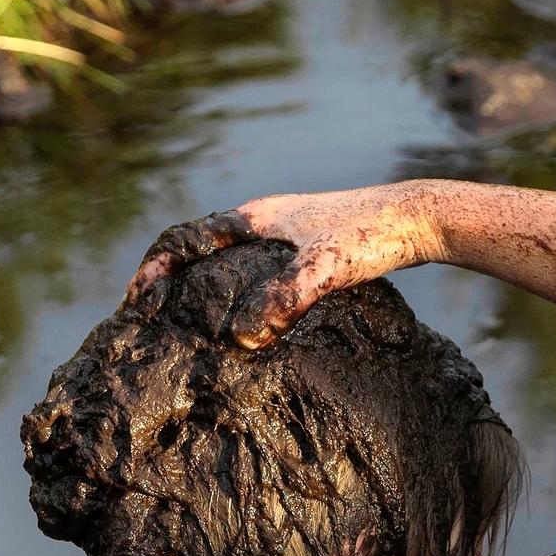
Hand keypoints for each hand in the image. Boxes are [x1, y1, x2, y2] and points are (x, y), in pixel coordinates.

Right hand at [124, 183, 440, 348]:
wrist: (419, 219)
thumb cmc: (371, 236)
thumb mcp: (325, 268)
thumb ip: (284, 298)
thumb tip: (243, 338)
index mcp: (255, 218)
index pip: (185, 239)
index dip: (154, 269)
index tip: (135, 303)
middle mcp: (264, 221)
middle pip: (199, 248)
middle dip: (170, 280)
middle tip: (150, 319)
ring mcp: (285, 234)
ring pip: (228, 260)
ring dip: (203, 287)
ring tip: (189, 326)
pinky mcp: (308, 249)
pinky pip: (256, 271)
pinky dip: (239, 294)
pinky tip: (249, 325)